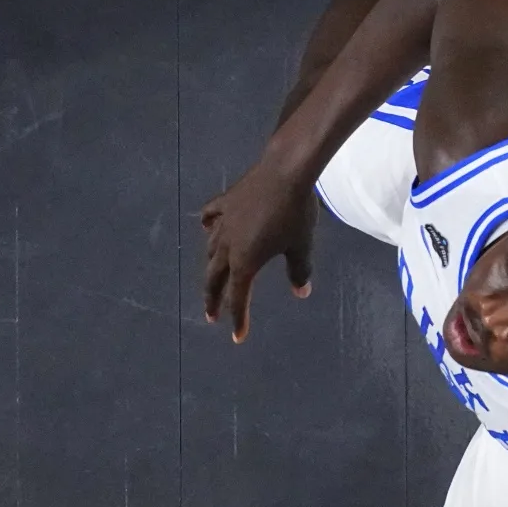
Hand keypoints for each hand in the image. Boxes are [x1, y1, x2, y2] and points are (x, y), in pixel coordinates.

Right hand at [200, 157, 317, 342]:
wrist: (286, 170)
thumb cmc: (296, 212)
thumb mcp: (301, 246)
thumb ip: (298, 271)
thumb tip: (301, 292)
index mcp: (245, 262)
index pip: (238, 297)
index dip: (238, 318)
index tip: (237, 336)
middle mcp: (227, 246)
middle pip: (215, 279)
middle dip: (213, 299)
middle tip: (211, 315)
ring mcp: (223, 223)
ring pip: (210, 251)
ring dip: (211, 267)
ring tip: (213, 275)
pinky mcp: (225, 203)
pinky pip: (211, 218)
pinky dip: (208, 226)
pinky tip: (206, 228)